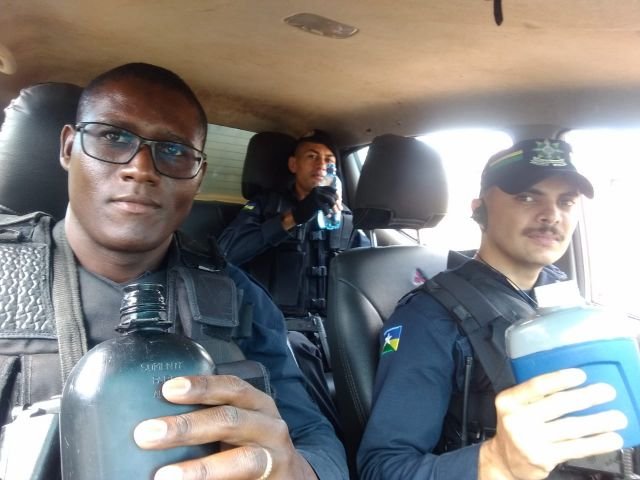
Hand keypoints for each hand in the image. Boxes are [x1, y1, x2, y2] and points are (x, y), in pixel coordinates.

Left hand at [133, 375, 317, 479]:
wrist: (291, 478)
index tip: (168, 390)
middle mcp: (270, 427)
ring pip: (241, 460)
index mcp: (258, 405)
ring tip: (165, 476)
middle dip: (187, 427)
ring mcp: (276, 458)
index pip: (231, 388)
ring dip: (200, 469)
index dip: (201, 387)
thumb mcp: (240, 423)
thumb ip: (211, 417)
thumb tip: (156, 422)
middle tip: (147, 434)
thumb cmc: (252, 445)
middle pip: (230, 421)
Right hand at [291, 186, 337, 223]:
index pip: (330, 189)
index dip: (336, 194)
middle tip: (339, 209)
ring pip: (330, 200)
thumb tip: (337, 201)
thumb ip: (325, 199)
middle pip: (331, 195)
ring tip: (335, 212)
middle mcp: (317, 190)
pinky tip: (328, 215)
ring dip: (334, 207)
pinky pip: (325, 207)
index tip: (339, 200)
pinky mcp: (315, 203)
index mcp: (317, 188)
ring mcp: (315, 196)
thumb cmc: (309, 208)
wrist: (299, 213)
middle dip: (337, 203)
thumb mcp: (318, 201)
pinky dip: (328, 212)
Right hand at [479, 368, 626, 479]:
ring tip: (618, 418)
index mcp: (509, 401)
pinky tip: (611, 438)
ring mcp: (529, 440)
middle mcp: (516, 419)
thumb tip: (575, 386)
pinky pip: (575, 448)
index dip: (559, 379)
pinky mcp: (543, 458)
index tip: (581, 375)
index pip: (536, 386)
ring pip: (571, 427)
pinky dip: (596, 443)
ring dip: (598, 421)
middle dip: (586, 397)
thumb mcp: (516, 407)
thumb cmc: (516, 427)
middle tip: (608, 392)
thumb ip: (535, 397)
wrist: (504, 460)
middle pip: (557, 405)